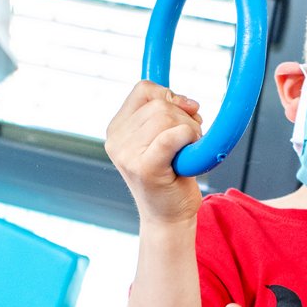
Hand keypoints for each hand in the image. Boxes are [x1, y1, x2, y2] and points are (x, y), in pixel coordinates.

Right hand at [106, 80, 203, 223]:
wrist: (169, 218)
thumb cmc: (171, 177)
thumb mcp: (163, 137)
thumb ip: (168, 113)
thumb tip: (188, 102)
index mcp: (117, 128)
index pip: (144, 89)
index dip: (170, 95)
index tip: (184, 113)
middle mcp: (116, 140)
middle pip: (159, 104)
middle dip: (185, 117)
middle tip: (190, 140)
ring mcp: (127, 154)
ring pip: (168, 117)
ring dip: (190, 130)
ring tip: (187, 151)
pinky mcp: (144, 168)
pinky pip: (171, 136)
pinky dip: (188, 137)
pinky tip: (189, 152)